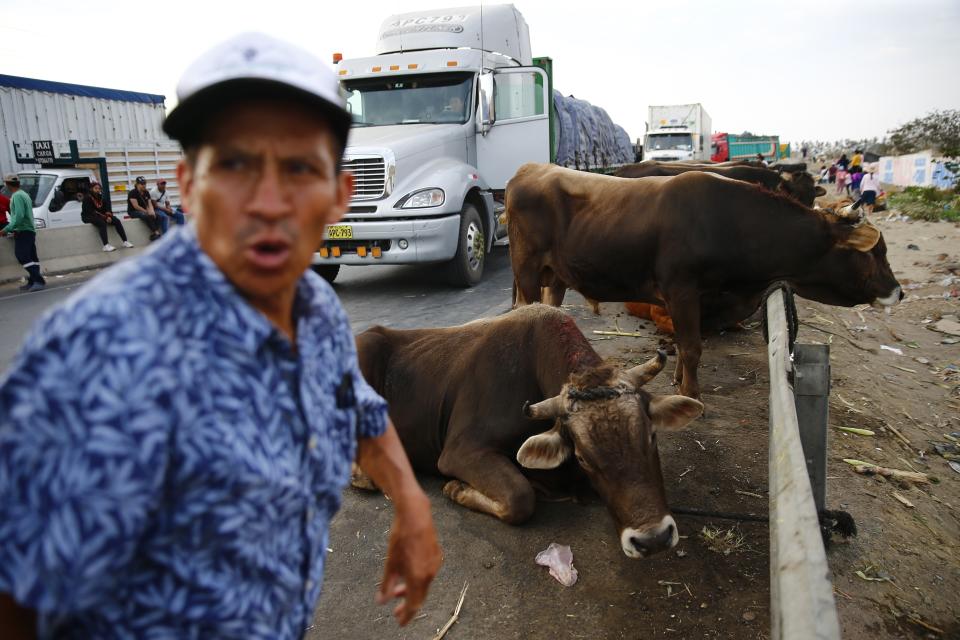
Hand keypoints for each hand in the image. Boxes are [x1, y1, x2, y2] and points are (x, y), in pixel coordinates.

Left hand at [376, 493, 441, 625]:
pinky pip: (427, 574)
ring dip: (411, 591)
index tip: (399, 622)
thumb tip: (382, 601)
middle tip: (396, 612)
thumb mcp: (390, 563)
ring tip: (398, 591)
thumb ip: (387, 584)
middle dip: (408, 605)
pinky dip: (417, 580)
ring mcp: (435, 564)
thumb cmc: (400, 538)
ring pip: (424, 585)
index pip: (414, 604)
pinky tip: (407, 575)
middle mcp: (430, 574)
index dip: (406, 615)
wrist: (416, 515)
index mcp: (418, 577)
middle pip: (420, 596)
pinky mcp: (437, 556)